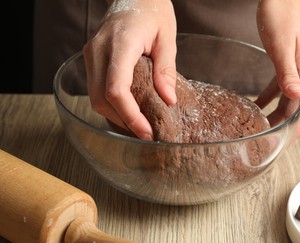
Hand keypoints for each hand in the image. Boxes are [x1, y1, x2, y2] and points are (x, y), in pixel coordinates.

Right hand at [83, 0, 176, 139]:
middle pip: (101, 99)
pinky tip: (127, 111)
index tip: (147, 131)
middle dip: (123, 121)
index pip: (116, 89)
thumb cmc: (152, 10)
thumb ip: (165, 70)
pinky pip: (95, 89)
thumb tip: (168, 100)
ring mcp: (91, 54)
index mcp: (120, 43)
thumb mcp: (167, 38)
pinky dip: (110, 105)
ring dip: (115, 116)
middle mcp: (98, 50)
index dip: (130, 116)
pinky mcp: (91, 58)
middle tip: (146, 134)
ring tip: (138, 126)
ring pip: (95, 97)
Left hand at [255, 0, 299, 141]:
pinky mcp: (287, 68)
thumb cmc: (282, 16)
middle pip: (297, 116)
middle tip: (261, 146)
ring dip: (275, 120)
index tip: (273, 150)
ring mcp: (298, 74)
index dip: (288, 137)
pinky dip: (269, 103)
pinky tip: (255, 108)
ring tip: (257, 132)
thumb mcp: (282, 47)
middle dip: (282, 133)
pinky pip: (279, 92)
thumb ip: (287, 74)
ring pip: (288, 106)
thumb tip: (296, 98)